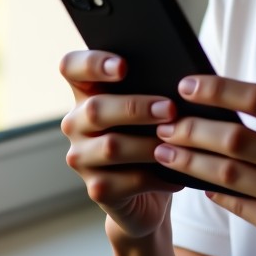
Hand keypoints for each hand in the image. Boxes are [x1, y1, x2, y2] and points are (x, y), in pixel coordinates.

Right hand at [59, 49, 182, 241]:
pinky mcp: (97, 188)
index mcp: (87, 92)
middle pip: (95, 109)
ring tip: (177, 142)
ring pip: (111, 147)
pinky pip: (126, 181)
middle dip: (136, 108)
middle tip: (170, 109)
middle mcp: (76, 123)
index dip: (92, 63)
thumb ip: (153, 87)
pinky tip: (177, 173)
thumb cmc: (151, 133)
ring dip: (148, 143)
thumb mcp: (150, 106)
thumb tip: (183, 79)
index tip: (123, 67)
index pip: (72, 67)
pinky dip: (156, 176)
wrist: (148, 191)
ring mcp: (82, 157)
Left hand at [153, 77, 255, 255]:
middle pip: (234, 138)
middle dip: (191, 127)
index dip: (218, 89)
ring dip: (189, 161)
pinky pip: (240, 207)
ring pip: (228, 174)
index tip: (188, 85)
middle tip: (164, 121)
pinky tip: (197, 183)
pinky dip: (214, 193)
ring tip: (164, 151)